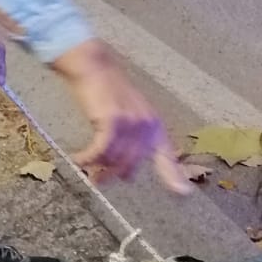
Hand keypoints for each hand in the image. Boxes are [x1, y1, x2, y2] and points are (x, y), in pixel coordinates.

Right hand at [51, 39, 191, 194]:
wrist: (94, 67)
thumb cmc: (108, 92)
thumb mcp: (128, 115)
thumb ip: (132, 142)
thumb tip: (125, 174)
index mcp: (154, 125)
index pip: (167, 156)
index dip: (175, 177)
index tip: (184, 194)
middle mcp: (147, 125)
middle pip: (131, 163)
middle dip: (114, 173)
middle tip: (99, 180)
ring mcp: (131, 123)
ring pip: (114, 158)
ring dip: (98, 164)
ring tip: (87, 165)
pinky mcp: (112, 121)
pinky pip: (100, 150)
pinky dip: (87, 157)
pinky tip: (78, 159)